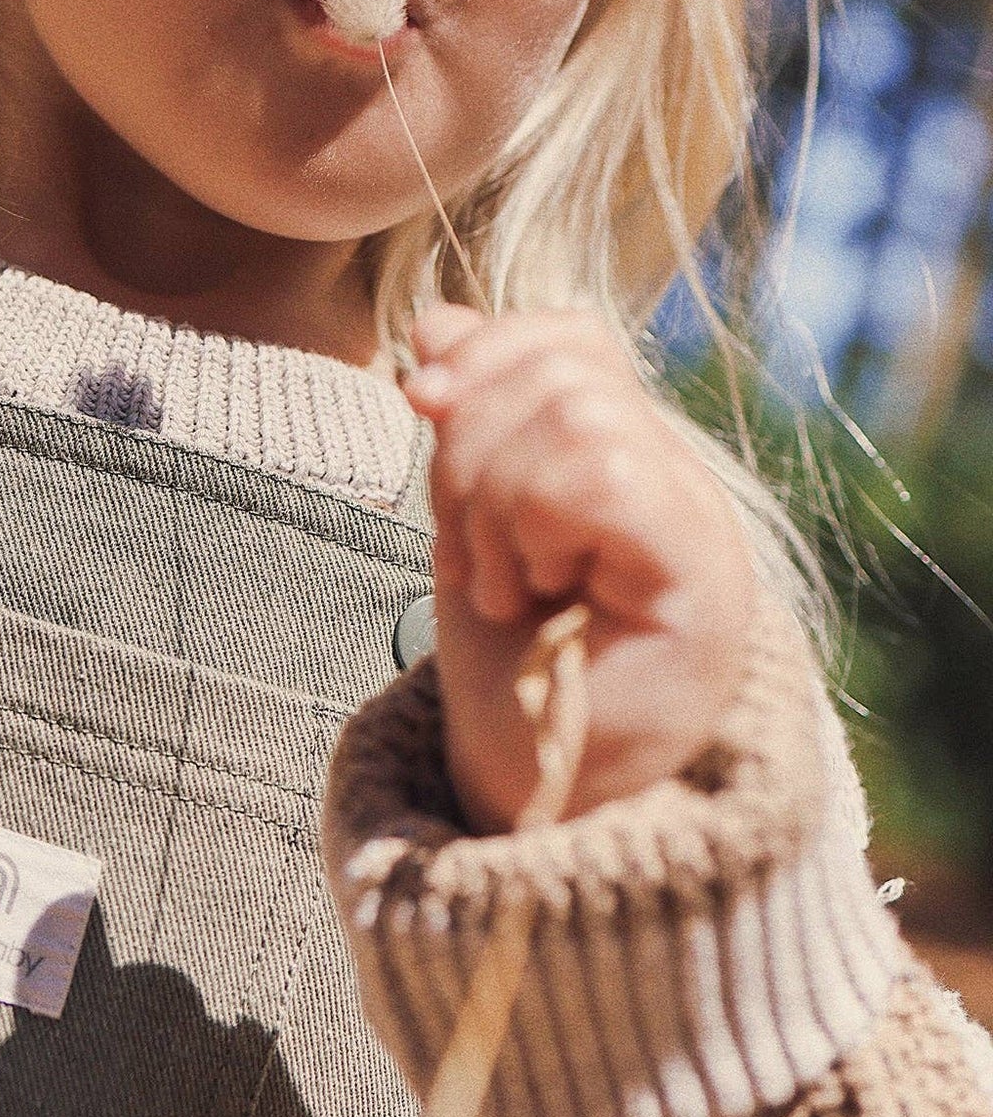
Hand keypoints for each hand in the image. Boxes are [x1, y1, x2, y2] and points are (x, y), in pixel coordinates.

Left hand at [401, 304, 757, 834]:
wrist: (538, 794)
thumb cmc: (510, 669)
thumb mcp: (463, 523)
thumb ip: (463, 424)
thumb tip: (435, 322)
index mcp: (621, 452)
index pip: (567, 335)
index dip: (483, 352)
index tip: (417, 403)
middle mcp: (673, 473)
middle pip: (562, 362)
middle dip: (470, 444)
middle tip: (469, 549)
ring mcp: (696, 518)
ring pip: (577, 411)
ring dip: (498, 503)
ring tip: (506, 584)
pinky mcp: (700, 570)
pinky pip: (604, 470)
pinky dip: (535, 529)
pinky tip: (537, 595)